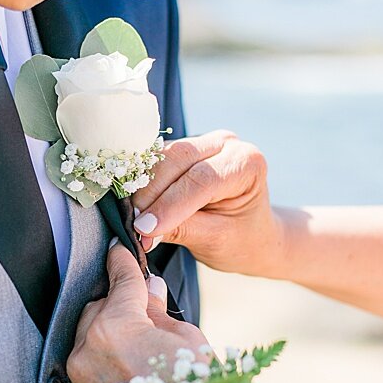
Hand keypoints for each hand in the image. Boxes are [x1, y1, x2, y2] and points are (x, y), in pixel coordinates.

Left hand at [66, 243, 208, 382]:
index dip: (123, 261)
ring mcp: (79, 373)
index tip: (120, 248)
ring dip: (109, 330)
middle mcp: (88, 347)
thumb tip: (148, 290)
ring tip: (138, 344)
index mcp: (117, 327)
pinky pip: (86, 359)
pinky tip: (126, 363)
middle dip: (120, 304)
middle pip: (99, 306)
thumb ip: (158, 311)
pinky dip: (103, 354)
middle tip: (146, 312)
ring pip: (88, 331)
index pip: (121, 281)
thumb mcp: (187, 340)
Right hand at [130, 130, 287, 277]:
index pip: (202, 179)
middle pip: (178, 159)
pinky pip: (155, 160)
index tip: (145, 228)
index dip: (170, 203)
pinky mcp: (183, 149)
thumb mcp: (216, 240)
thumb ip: (181, 230)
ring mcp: (203, 142)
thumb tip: (141, 229)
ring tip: (131, 217)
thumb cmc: (241, 239)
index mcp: (247, 164)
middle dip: (150, 192)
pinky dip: (141, 182)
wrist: (250, 235)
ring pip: (161, 157)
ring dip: (142, 186)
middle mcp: (226, 144)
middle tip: (133, 223)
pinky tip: (134, 205)